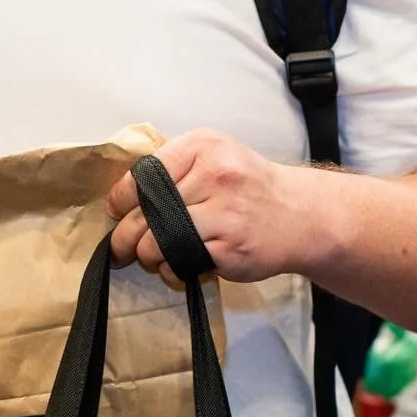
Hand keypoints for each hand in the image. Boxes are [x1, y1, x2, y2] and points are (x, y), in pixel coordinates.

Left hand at [107, 130, 306, 288]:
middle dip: (124, 234)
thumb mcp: (213, 154)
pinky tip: (173, 267)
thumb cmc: (248, 184)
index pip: (145, 175)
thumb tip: (124, 193)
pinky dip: (170, 269)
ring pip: (159, 239)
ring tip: (146, 256)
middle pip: (148, 210)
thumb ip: (174, 166)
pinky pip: (182, 262)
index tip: (115, 210)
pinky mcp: (231, 249)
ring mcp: (225, 214)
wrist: (301, 215)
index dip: (122, 198)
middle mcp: (215, 176)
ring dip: (145, 254)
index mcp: (203, 147)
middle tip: (118, 246)